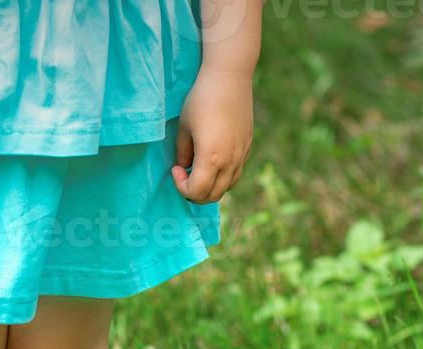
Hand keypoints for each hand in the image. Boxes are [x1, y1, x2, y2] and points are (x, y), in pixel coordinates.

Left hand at [172, 67, 253, 203]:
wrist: (230, 77)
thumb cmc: (201, 100)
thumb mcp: (184, 128)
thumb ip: (183, 153)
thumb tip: (185, 167)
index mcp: (212, 158)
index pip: (196, 192)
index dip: (181, 186)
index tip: (175, 169)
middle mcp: (230, 161)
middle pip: (212, 196)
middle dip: (195, 193)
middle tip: (184, 176)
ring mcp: (242, 155)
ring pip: (227, 187)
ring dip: (210, 186)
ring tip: (198, 170)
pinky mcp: (247, 146)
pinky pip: (236, 172)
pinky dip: (222, 176)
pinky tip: (212, 160)